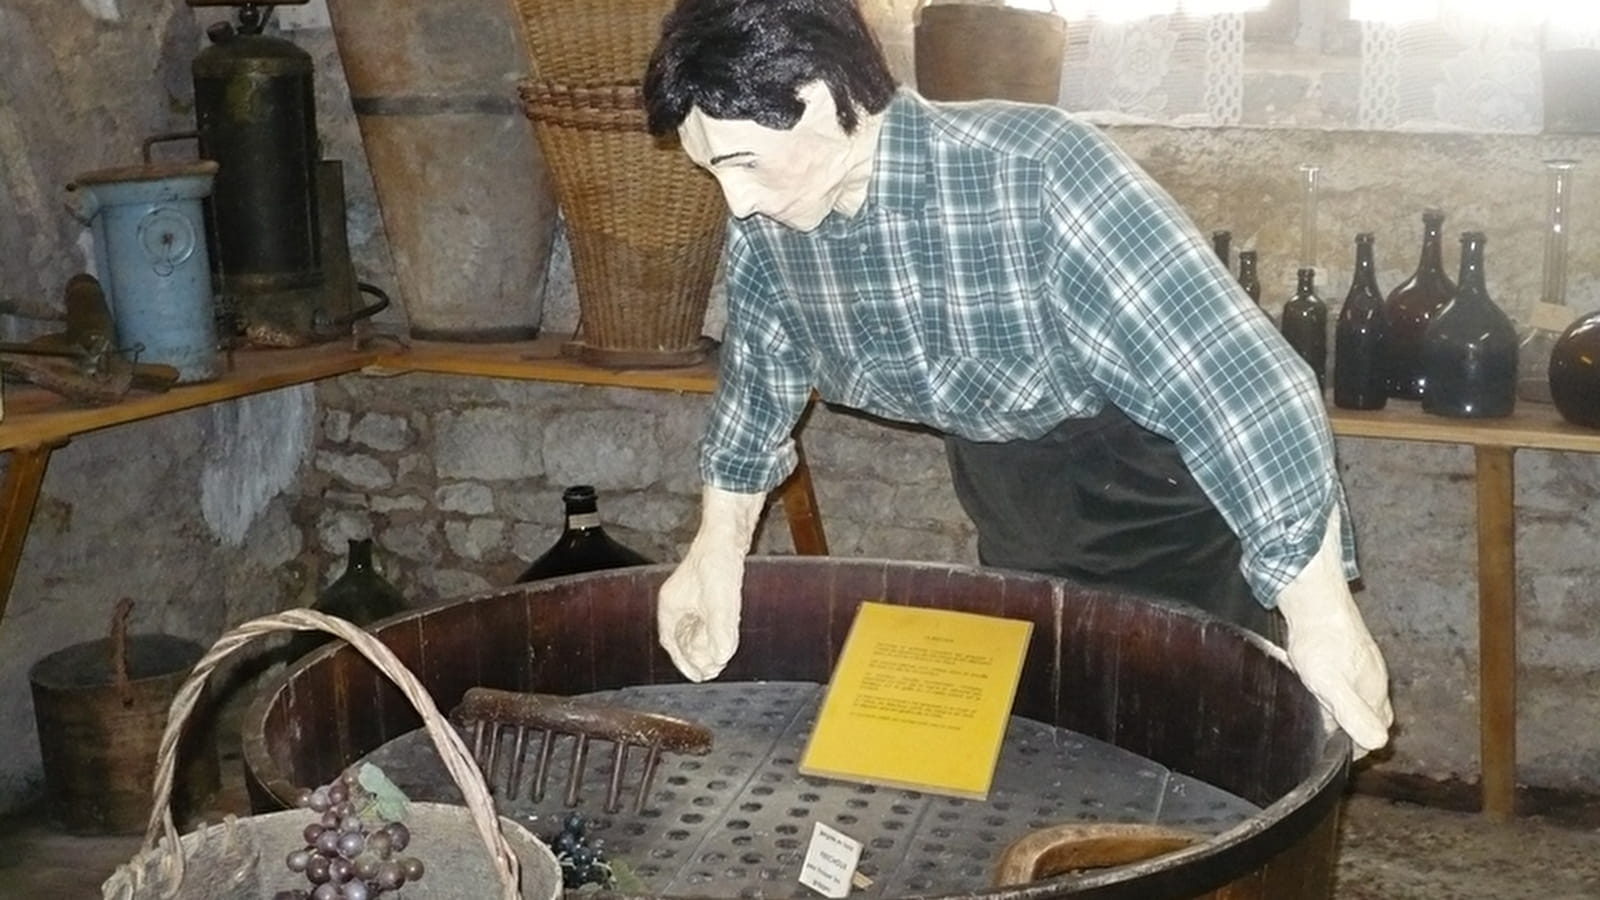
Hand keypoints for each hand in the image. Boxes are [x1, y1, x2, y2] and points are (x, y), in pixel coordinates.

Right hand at [657, 486, 764, 680]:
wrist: (728, 532)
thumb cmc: (718, 562)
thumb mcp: (721, 601)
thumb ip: (720, 630)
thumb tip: (721, 657)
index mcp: (670, 606)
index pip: (670, 643)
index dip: (684, 663)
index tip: (700, 677)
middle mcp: (676, 603)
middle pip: (682, 639)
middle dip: (697, 656)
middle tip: (715, 670)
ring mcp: (689, 596)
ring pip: (693, 629)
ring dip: (706, 645)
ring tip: (721, 658)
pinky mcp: (704, 590)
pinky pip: (704, 618)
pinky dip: (712, 630)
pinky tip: (726, 635)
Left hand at [1275, 507, 1393, 757]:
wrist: (1313, 598)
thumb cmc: (1320, 642)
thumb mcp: (1332, 685)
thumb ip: (1353, 714)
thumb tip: (1379, 743)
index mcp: (1375, 692)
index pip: (1377, 731)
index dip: (1357, 745)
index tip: (1333, 750)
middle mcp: (1375, 678)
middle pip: (1369, 715)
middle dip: (1350, 727)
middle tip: (1321, 730)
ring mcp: (1363, 663)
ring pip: (1357, 695)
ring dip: (1340, 707)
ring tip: (1314, 707)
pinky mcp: (1348, 650)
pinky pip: (1346, 678)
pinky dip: (1333, 688)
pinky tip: (1314, 683)